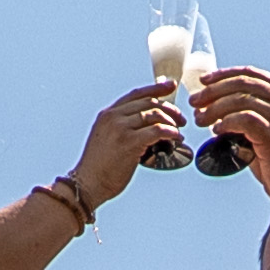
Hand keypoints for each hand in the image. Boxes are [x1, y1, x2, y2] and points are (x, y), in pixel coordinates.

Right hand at [64, 84, 188, 210]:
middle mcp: (113, 117)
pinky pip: (157, 131)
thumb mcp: (107, 138)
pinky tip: (176, 138)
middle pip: (149, 103)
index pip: (136, 94)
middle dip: (170, 109)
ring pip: (154, 115)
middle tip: (181, 120)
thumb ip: (122, 127)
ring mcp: (120, 128)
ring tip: (178, 132)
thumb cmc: (100, 167)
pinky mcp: (129, 142)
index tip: (171, 86)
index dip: (156, 88)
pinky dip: (170, 133)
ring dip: (171, 122)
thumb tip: (148, 126)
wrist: (88, 184)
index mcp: (108, 114)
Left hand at [193, 63, 269, 231]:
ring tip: (200, 120)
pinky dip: (226, 122)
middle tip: (195, 102)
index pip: (251, 74)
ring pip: (240, 99)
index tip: (204, 81)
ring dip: (215, 108)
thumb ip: (249, 115)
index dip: (224, 75)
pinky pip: (244, 119)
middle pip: (242, 83)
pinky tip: (217, 130)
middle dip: (213, 91)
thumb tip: (215, 110)